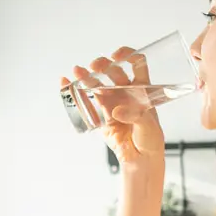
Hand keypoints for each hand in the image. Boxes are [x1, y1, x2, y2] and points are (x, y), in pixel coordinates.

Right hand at [61, 46, 164, 165]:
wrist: (140, 160)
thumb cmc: (150, 140)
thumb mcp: (149, 126)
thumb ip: (135, 116)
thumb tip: (116, 110)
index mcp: (142, 90)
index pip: (137, 64)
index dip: (127, 55)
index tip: (117, 56)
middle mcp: (125, 92)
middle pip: (113, 71)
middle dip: (103, 65)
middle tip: (96, 67)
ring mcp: (111, 102)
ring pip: (97, 84)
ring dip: (87, 76)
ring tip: (78, 72)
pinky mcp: (99, 115)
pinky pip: (85, 101)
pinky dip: (74, 91)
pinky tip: (66, 83)